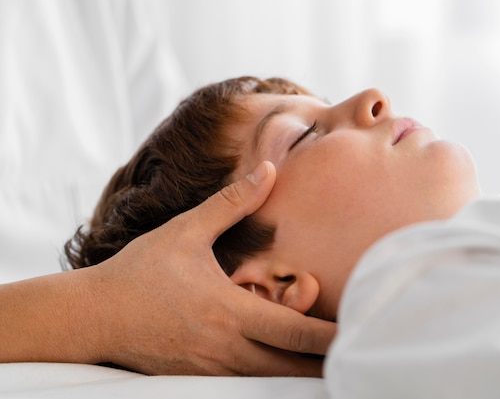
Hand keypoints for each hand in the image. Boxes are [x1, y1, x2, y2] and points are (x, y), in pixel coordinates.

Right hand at [89, 161, 335, 375]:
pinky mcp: (198, 379)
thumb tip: (268, 169)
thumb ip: (231, 203)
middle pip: (289, 368)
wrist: (93, 315)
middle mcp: (224, 347)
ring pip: (269, 381)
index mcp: (227, 310)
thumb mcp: (186, 231)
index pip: (292, 331)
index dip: (329, 335)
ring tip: (333, 369)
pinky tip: (285, 373)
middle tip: (359, 358)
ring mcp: (211, 369)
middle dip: (325, 366)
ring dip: (300, 376)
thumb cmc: (141, 271)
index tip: (358, 331)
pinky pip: (245, 385)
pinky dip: (270, 379)